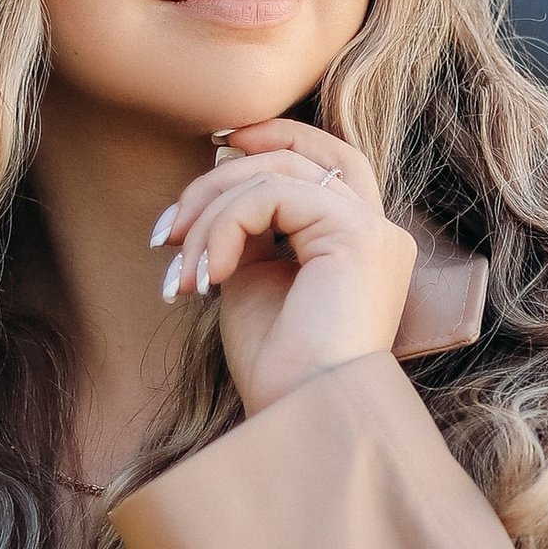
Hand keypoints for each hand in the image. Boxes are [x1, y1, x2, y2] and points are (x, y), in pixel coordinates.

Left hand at [154, 120, 415, 416]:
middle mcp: (378, 230)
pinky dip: (226, 227)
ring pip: (278, 173)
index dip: (278, 134)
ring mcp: (374, 230)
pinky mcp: (358, 236)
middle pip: (298, 157)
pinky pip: (274, 197)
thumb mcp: (252, 278)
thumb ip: (246, 227)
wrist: (297, 414)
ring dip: (211, 214)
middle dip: (222, 177)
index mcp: (358, 242)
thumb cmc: (276, 365)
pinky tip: (209, 276)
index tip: (218, 142)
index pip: (326, 160)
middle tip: (169, 229)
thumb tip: (217, 179)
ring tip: (182, 271)